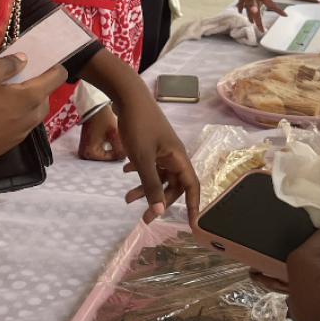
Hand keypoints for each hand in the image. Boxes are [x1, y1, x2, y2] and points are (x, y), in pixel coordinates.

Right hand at [0, 54, 65, 176]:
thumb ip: (9, 63)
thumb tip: (24, 60)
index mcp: (31, 97)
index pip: (57, 78)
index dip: (55, 67)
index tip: (46, 62)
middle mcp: (32, 117)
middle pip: (46, 98)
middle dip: (39, 87)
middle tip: (22, 79)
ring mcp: (21, 134)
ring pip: (34, 115)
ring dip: (28, 104)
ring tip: (9, 96)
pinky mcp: (9, 145)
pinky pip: (21, 127)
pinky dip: (17, 117)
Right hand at [78, 104, 124, 162]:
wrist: (94, 106)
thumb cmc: (103, 118)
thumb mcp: (114, 134)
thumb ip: (120, 149)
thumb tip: (123, 158)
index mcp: (89, 153)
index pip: (110, 158)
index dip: (119, 151)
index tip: (124, 142)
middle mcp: (84, 154)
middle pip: (106, 157)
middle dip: (114, 150)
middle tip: (120, 140)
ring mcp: (84, 149)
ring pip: (104, 152)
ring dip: (111, 147)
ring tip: (115, 136)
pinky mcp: (87, 144)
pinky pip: (100, 148)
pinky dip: (106, 144)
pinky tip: (110, 136)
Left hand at [85, 51, 201, 224]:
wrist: (127, 96)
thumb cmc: (138, 125)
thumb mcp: (143, 158)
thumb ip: (151, 184)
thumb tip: (159, 210)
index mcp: (178, 158)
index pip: (191, 186)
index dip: (193, 206)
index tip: (192, 225)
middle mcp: (173, 154)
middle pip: (173, 184)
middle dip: (159, 200)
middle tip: (143, 217)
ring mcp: (162, 148)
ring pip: (158, 175)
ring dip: (145, 187)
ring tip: (127, 199)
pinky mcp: (151, 142)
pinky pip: (150, 163)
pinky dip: (140, 171)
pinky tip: (126, 172)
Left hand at [234, 0, 285, 31]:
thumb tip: (253, 11)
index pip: (270, 3)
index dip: (277, 10)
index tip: (285, 16)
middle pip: (259, 6)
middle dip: (259, 17)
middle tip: (261, 29)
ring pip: (251, 2)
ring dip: (250, 11)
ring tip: (249, 21)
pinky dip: (242, 3)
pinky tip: (239, 8)